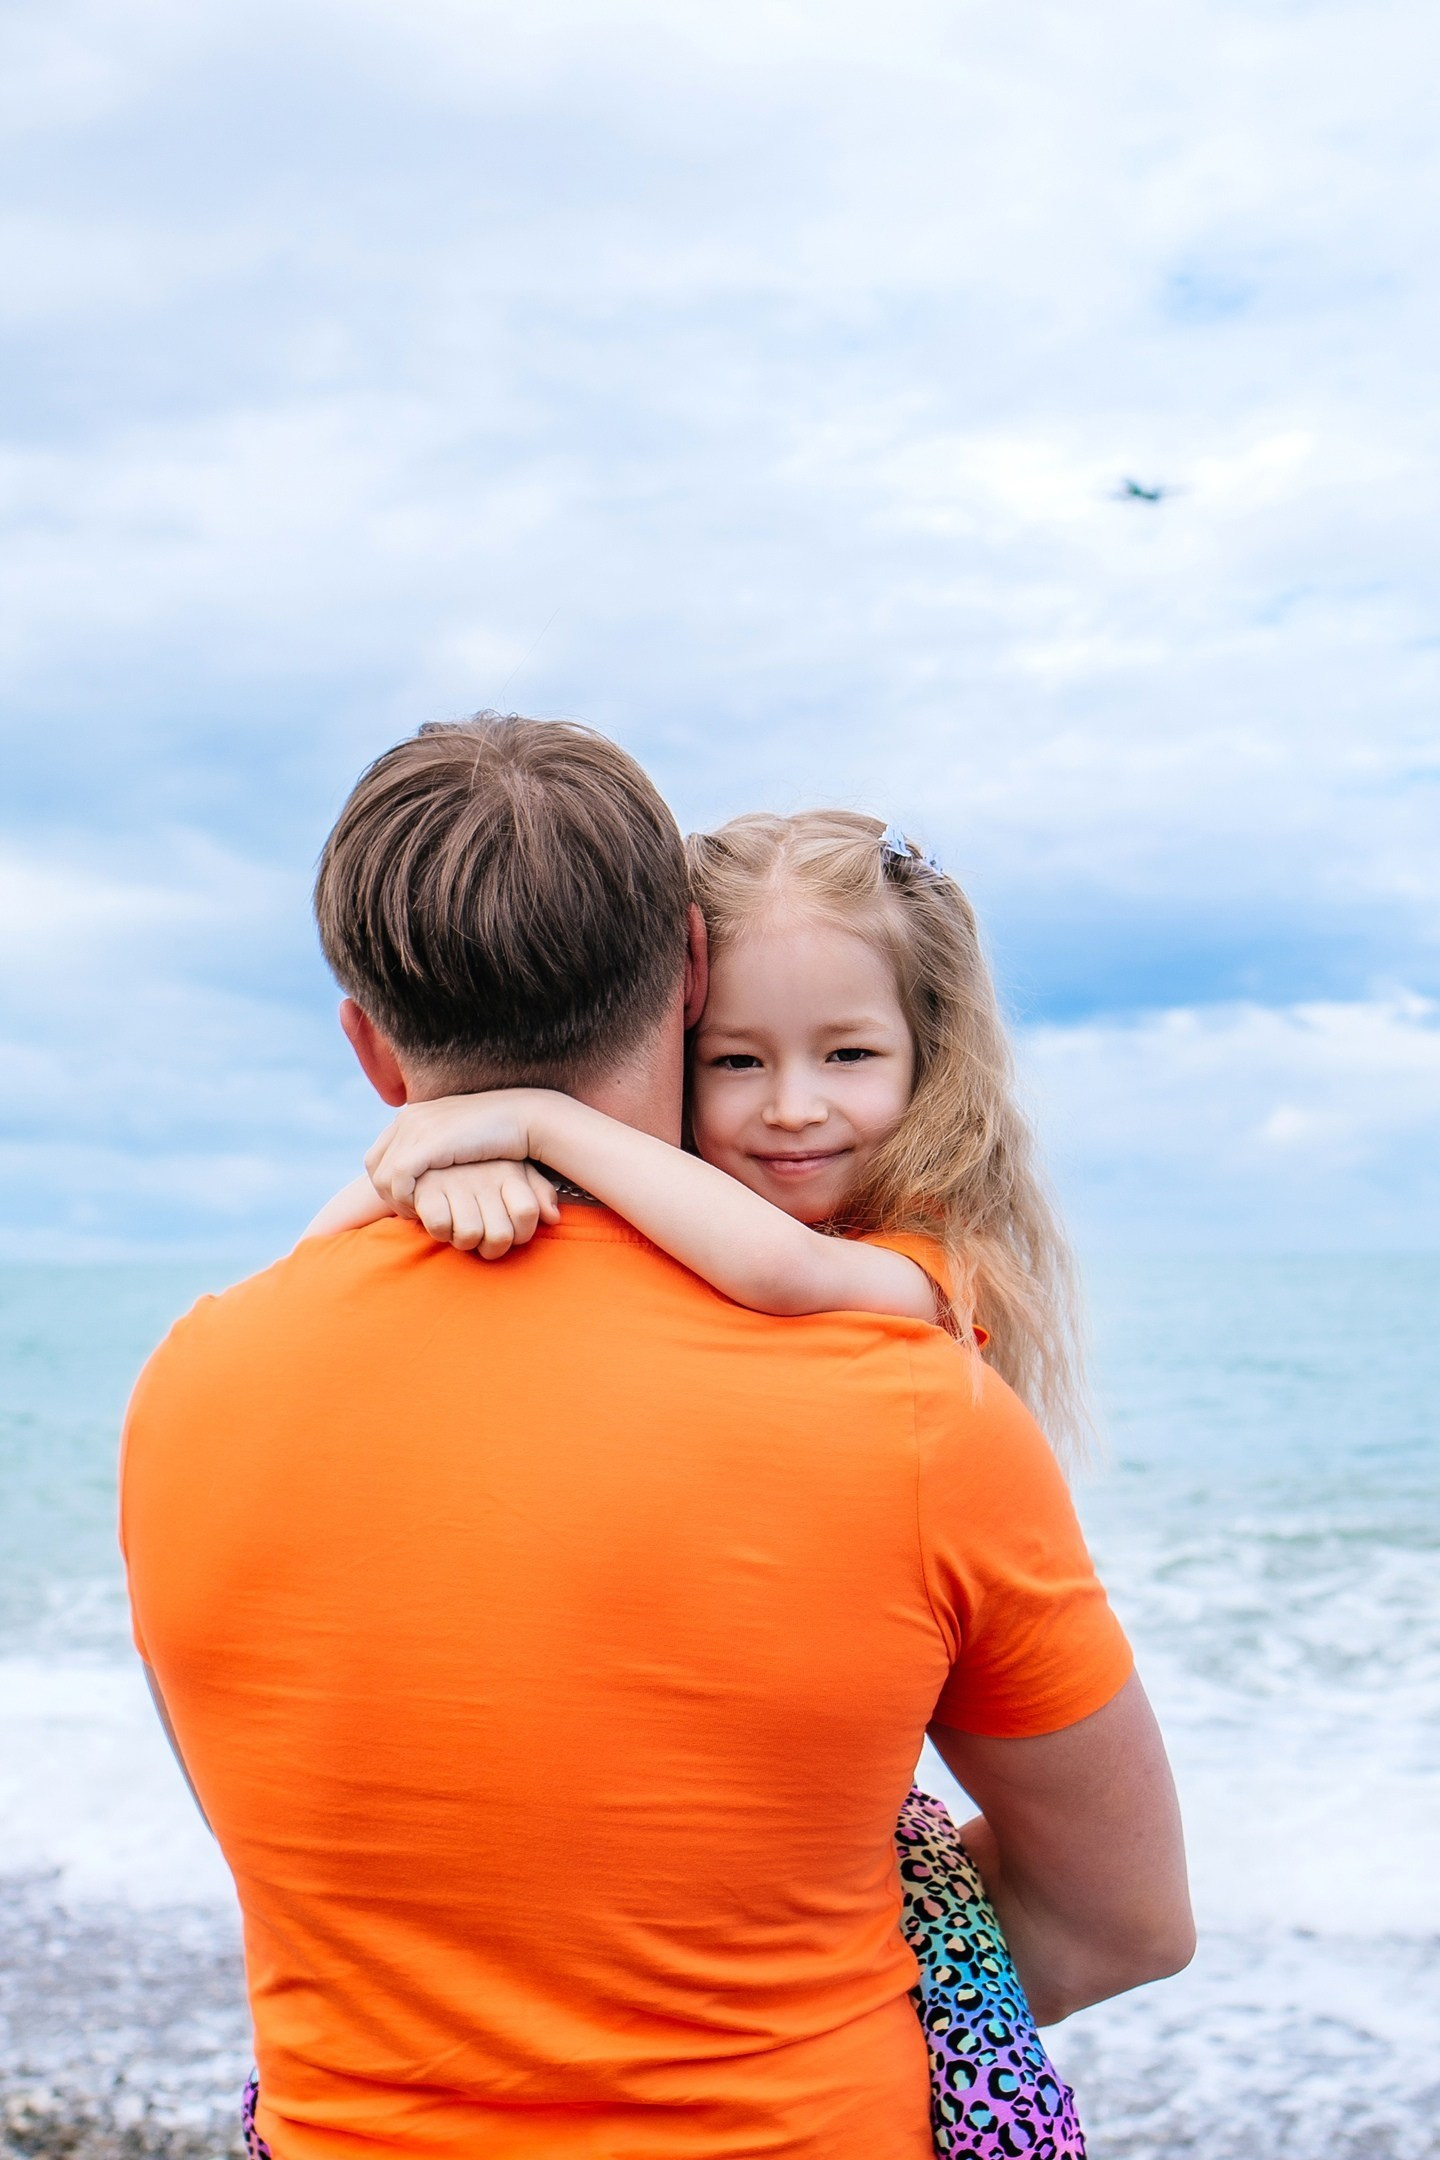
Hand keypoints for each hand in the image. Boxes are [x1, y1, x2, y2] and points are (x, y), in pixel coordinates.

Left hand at [365, 1092, 539, 1212]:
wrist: (523, 1119)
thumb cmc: (499, 1137)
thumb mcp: (458, 1141)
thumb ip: (436, 1150)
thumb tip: (421, 1170)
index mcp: (413, 1115)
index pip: (378, 1156)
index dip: (388, 1184)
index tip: (412, 1202)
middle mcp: (408, 1117)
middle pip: (374, 1166)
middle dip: (388, 1194)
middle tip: (412, 1212)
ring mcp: (416, 1128)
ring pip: (382, 1176)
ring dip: (397, 1201)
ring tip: (420, 1213)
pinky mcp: (427, 1143)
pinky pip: (397, 1179)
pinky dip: (405, 1199)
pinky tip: (424, 1209)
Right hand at [412, 1161, 560, 1258]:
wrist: (431, 1137)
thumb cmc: (479, 1164)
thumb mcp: (515, 1170)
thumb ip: (538, 1193)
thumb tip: (553, 1217)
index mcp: (509, 1171)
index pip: (528, 1212)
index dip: (522, 1234)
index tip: (512, 1233)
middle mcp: (484, 1175)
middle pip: (500, 1235)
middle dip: (491, 1248)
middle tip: (483, 1238)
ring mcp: (455, 1181)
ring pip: (470, 1235)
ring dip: (463, 1241)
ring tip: (460, 1228)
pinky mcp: (427, 1188)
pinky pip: (440, 1226)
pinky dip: (440, 1232)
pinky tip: (442, 1221)